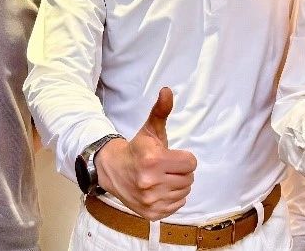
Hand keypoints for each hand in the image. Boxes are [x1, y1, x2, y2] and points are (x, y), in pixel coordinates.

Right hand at [97, 87, 197, 220]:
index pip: (191, 163)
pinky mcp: (150, 213)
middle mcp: (151, 182)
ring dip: (177, 185)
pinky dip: (172, 198)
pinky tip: (160, 189)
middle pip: (189, 178)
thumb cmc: (137, 149)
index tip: (170, 156)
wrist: (113, 171)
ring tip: (162, 177)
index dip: (183, 158)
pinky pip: (177, 205)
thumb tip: (167, 90)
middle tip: (166, 167)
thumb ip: (161, 110)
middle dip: (180, 171)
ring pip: (184, 192)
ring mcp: (150, 200)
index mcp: (153, 160)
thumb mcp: (150, 129)